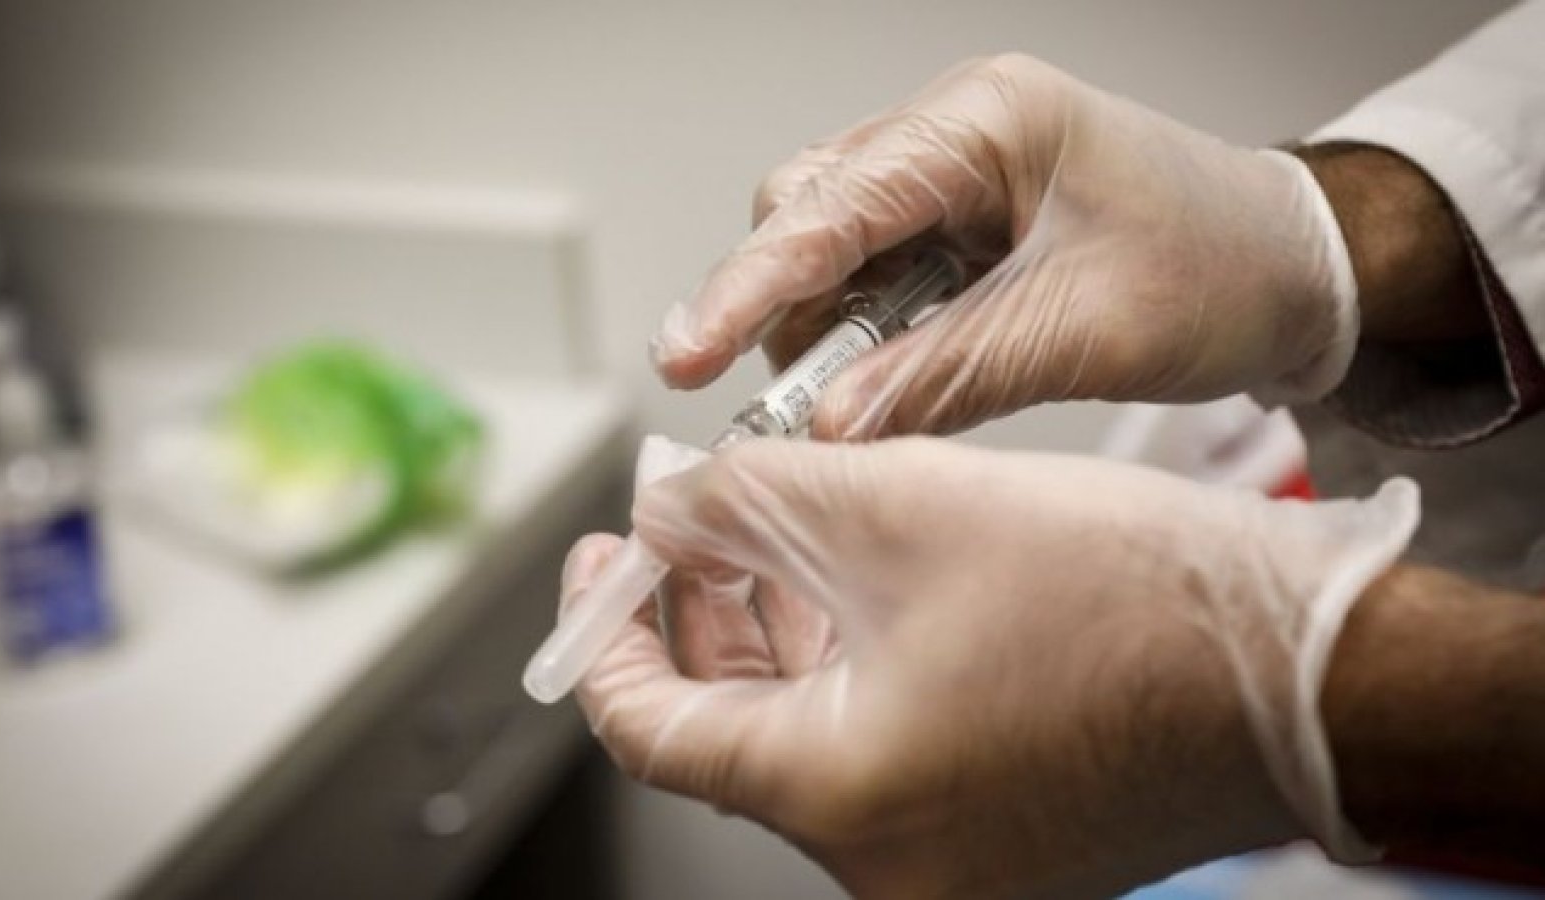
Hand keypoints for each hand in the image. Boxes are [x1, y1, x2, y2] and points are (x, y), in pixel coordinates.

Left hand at [565, 438, 1416, 896]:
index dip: (605, 632)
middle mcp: (886, 866)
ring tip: (784, 530)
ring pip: (808, 739)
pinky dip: (852, 675)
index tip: (602, 558)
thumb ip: (750, 499)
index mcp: (839, 795)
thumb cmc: (1136, 598)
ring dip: (780, 635)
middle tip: (702, 518)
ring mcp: (950, 870)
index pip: (649, 730)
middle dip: (701, 613)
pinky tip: (864, 586)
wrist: (1314, 672)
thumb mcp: (901, 502)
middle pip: (730, 732)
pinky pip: (883, 760)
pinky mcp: (1001, 847)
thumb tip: (671, 506)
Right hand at [649, 55, 1357, 437]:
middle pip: (809, 215)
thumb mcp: (1079, 334)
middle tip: (775, 411)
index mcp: (987, 124)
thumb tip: (828, 430)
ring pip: (831, 250)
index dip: (750, 283)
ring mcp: (953, 177)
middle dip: (779, 312)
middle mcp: (955, 136)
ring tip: (843, 410)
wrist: (1295, 271)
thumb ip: (942, 377)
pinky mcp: (959, 225)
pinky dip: (862, 339)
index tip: (690, 354)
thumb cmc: (1220, 270)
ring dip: (820, 335)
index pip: (833, 204)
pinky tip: (877, 385)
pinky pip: (875, 279)